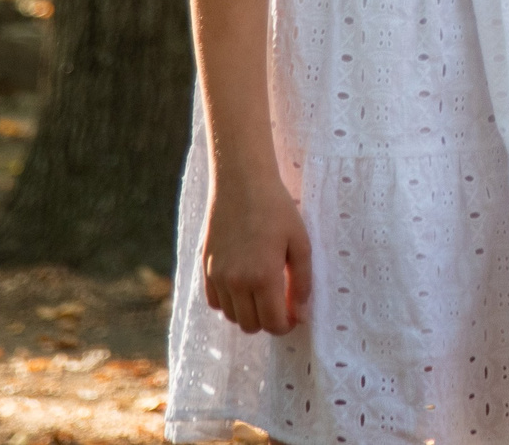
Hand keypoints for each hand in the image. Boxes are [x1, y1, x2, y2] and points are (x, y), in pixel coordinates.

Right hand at [202, 173, 310, 335]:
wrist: (241, 184)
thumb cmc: (277, 209)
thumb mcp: (300, 242)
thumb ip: (302, 281)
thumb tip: (301, 313)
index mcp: (263, 277)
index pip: (273, 323)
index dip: (287, 325)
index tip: (295, 315)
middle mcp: (236, 282)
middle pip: (251, 325)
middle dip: (269, 321)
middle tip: (281, 304)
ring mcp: (217, 276)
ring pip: (232, 317)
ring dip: (249, 313)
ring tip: (263, 293)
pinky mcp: (205, 268)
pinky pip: (215, 302)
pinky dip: (229, 303)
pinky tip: (243, 286)